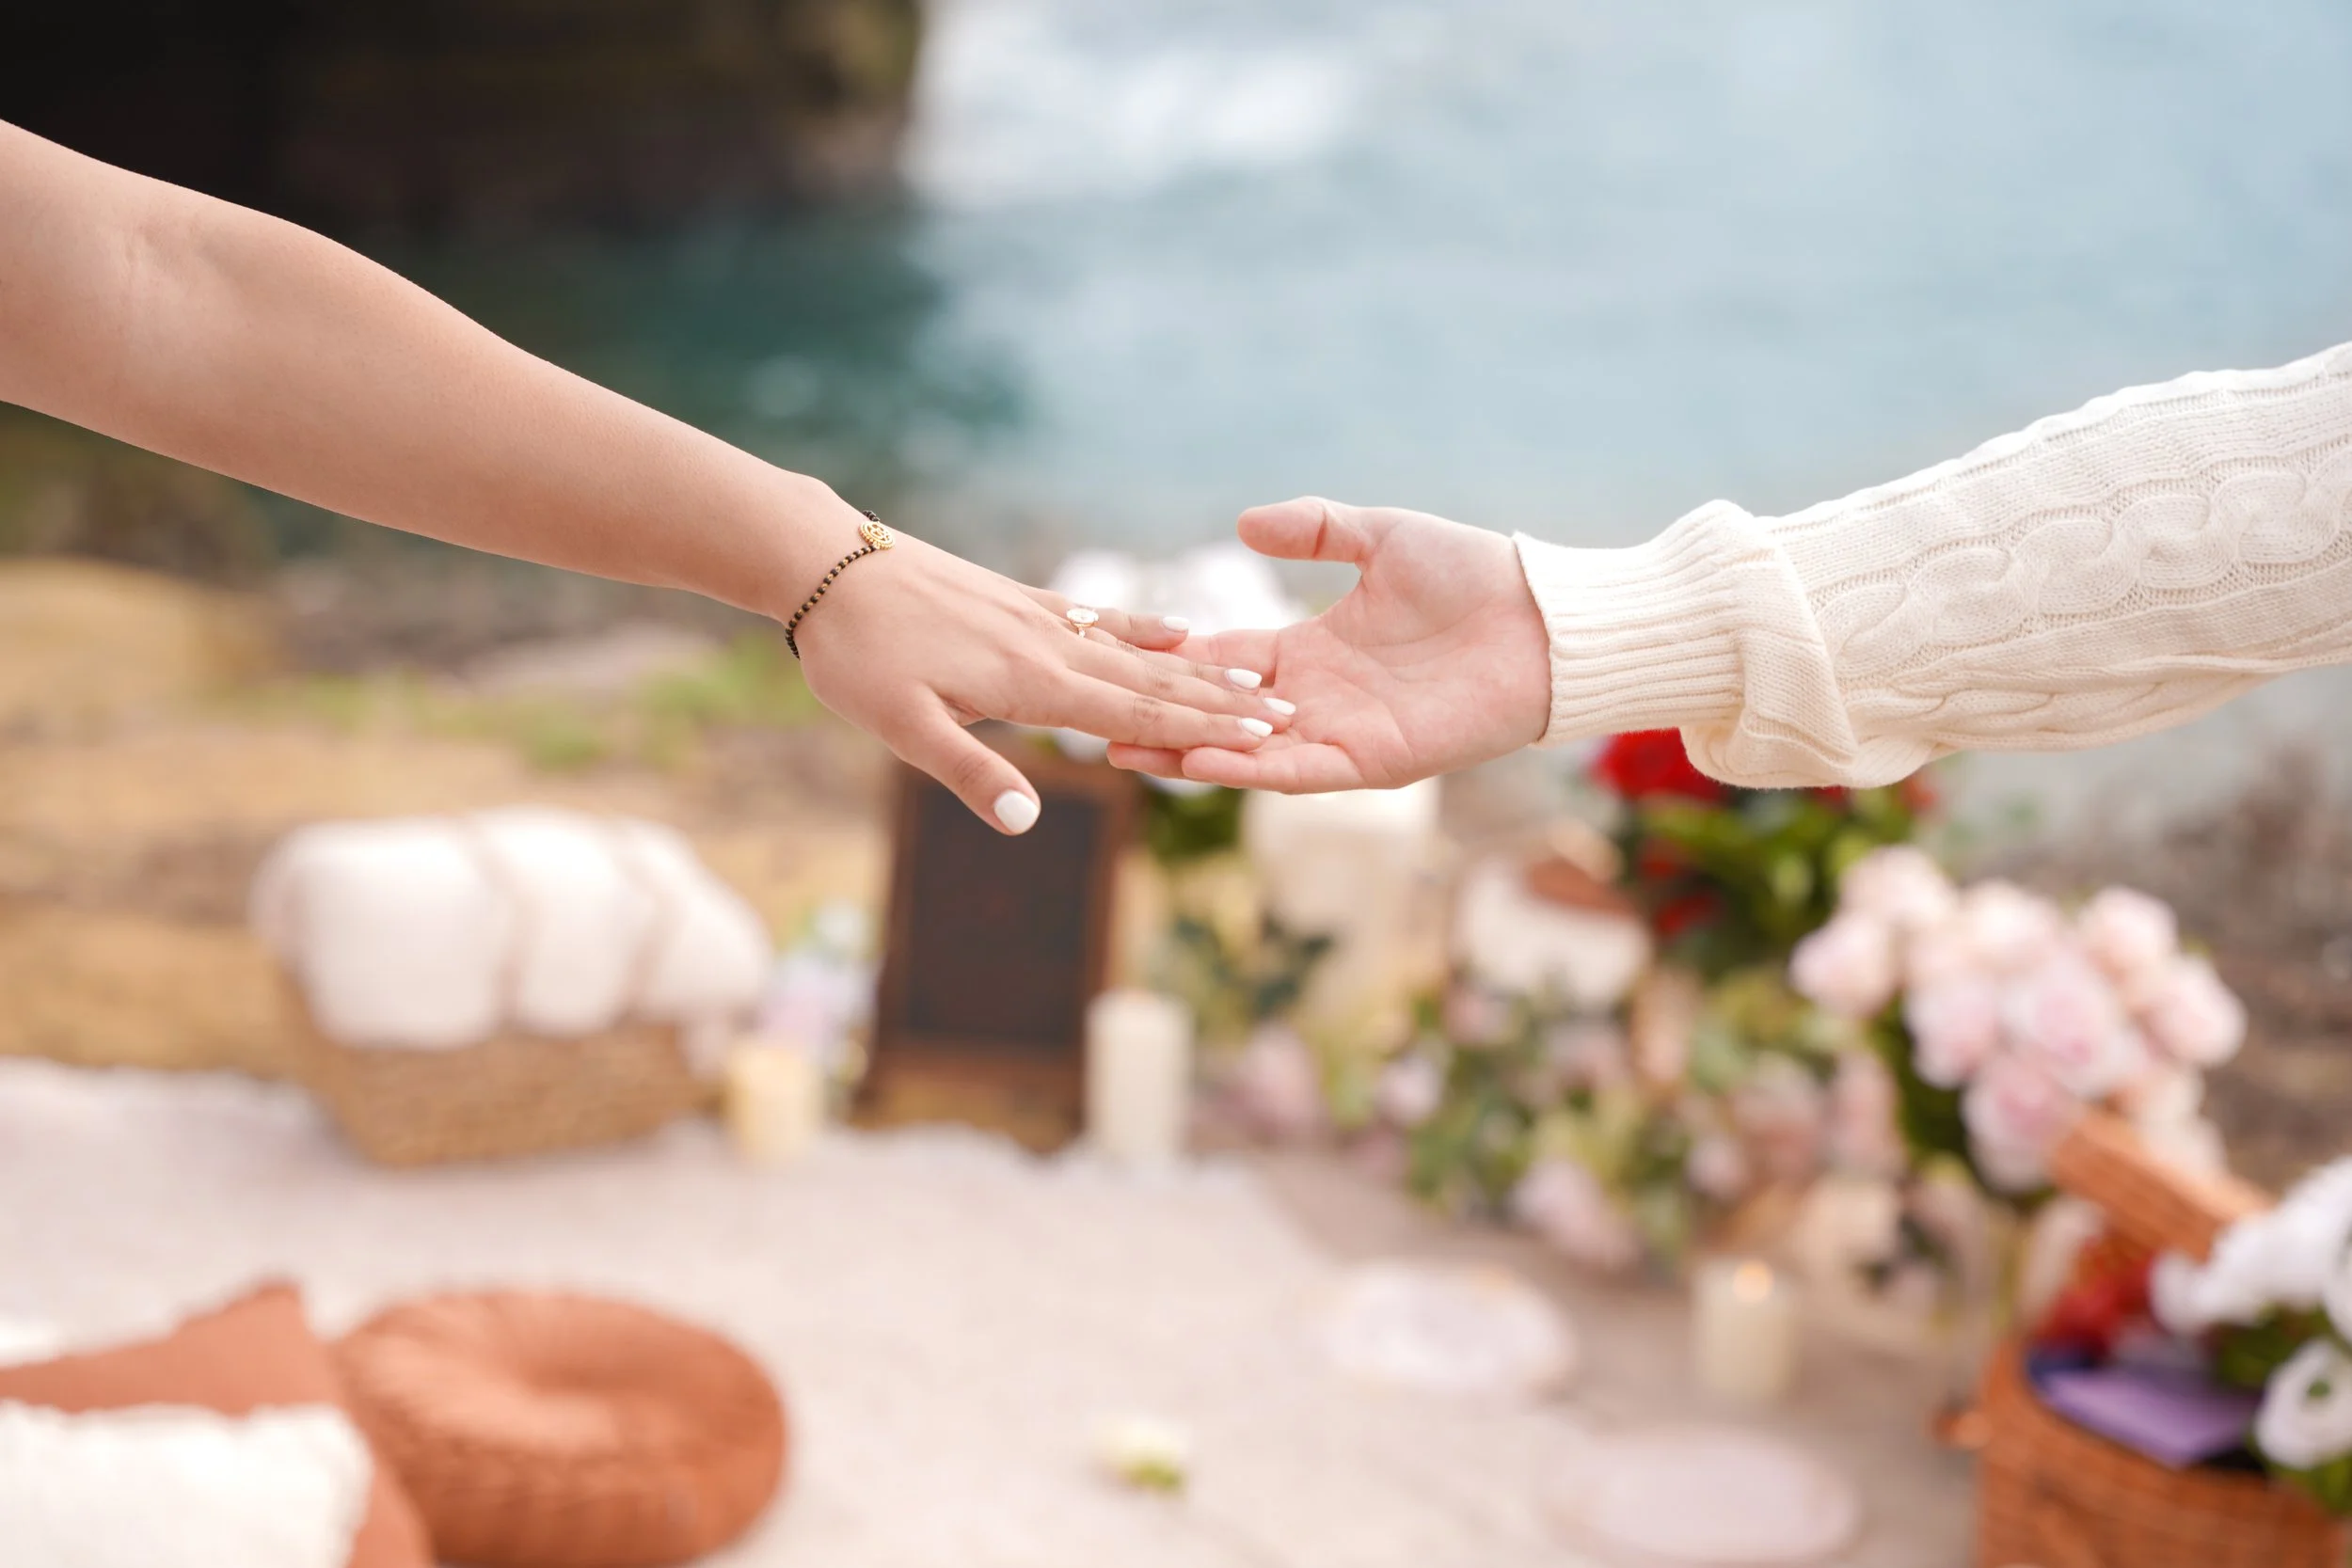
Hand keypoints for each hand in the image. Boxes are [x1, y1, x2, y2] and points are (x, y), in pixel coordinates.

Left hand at [788, 496, 1294, 830]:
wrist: (824, 563)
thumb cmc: (855, 653)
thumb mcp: (899, 727)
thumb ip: (968, 772)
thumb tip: (1028, 823)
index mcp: (1031, 683)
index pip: (1136, 716)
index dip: (1202, 731)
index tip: (1266, 738)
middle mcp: (1049, 645)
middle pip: (1153, 680)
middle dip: (1222, 701)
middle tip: (1289, 713)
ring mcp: (1037, 618)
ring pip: (1134, 649)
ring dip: (1197, 667)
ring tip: (1253, 676)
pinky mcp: (1017, 600)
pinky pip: (1098, 617)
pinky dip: (1144, 626)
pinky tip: (1173, 626)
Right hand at [1107, 497, 1549, 791]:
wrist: (1541, 619)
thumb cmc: (1471, 575)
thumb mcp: (1378, 535)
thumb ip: (1313, 529)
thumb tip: (1241, 526)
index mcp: (1313, 647)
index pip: (1223, 658)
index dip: (1171, 660)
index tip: (1112, 656)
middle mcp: (1318, 697)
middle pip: (1221, 714)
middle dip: (1160, 718)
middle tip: (1091, 720)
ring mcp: (1343, 733)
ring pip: (1247, 752)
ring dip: (1187, 752)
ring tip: (1124, 750)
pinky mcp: (1374, 761)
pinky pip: (1298, 771)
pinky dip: (1248, 769)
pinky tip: (1198, 759)